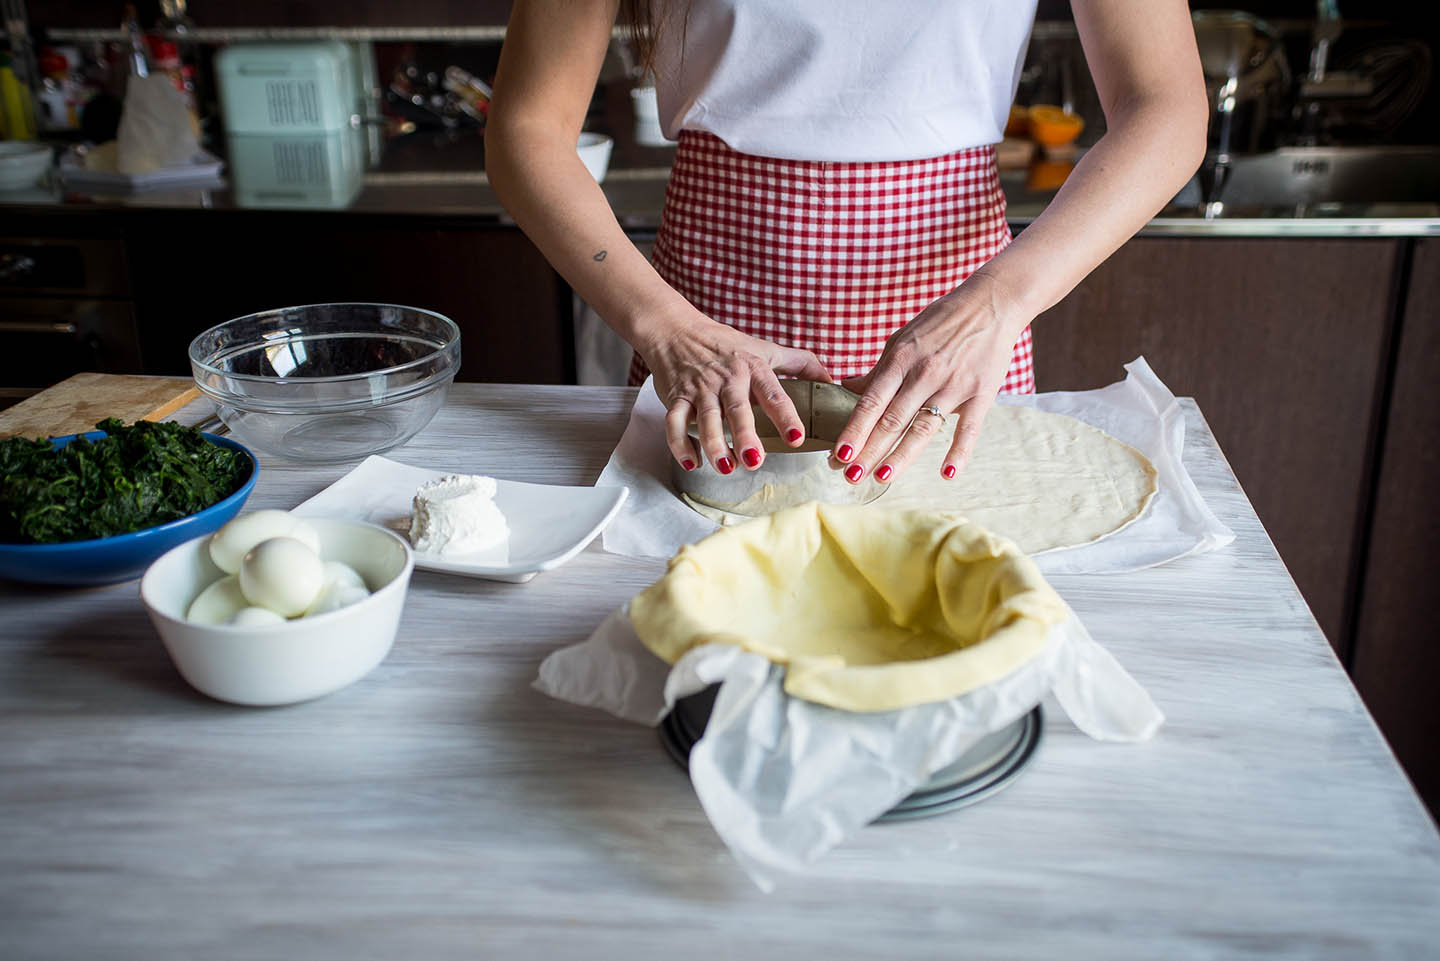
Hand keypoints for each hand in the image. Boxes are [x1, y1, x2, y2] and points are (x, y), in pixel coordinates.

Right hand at [642, 313, 832, 473]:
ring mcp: (700, 388)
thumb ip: (800, 363)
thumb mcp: (765, 348)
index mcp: (753, 367)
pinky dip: (680, 443)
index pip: (773, 393)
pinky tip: (692, 463)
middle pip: (737, 408)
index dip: (786, 415)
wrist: (676, 330)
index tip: (797, 438)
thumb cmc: (725, 344)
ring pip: (706, 418)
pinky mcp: (676, 397)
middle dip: (745, 435)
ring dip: (715, 444)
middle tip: (755, 460)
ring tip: (726, 467)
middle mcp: (727, 378)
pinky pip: (675, 422)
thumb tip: (832, 381)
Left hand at [833, 270, 1029, 483]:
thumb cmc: (941, 321)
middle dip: (869, 451)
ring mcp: (954, 385)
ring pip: (923, 428)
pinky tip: (946, 474)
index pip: (871, 402)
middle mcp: (925, 374)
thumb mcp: (902, 338)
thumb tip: (847, 389)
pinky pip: (968, 429)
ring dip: (901, 456)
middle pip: (892, 420)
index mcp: (901, 360)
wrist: (990, 304)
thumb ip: (879, 370)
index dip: (854, 430)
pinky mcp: (981, 394)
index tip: (838, 455)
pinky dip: (958, 452)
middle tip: (850, 476)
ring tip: (882, 477)